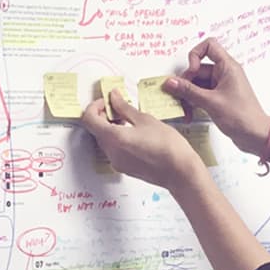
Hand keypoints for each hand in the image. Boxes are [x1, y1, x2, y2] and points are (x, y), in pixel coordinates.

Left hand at [81, 87, 201, 191]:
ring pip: (104, 140)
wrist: (180, 172)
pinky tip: (134, 133)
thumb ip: (124, 108)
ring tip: (129, 119)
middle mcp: (111, 152)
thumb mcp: (145, 120)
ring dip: (110, 127)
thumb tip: (113, 97)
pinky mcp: (124, 168)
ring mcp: (117, 162)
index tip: (107, 101)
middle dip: (103, 116)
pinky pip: (113, 150)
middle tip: (119, 107)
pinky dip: (117, 138)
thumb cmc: (167, 146)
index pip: (89, 119)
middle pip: (95, 130)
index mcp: (113, 138)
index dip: (95, 107)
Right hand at [162, 37, 269, 156]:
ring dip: (188, 96)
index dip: (195, 55)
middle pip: (198, 69)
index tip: (192, 72)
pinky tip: (189, 114)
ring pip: (197, 84)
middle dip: (186, 83)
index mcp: (227, 67)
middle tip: (179, 97)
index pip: (209, 46)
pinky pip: (201, 94)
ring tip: (184, 110)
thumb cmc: (241, 116)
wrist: (255, 135)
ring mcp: (221, 86)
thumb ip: (188, 91)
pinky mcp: (219, 98)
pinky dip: (194, 102)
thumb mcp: (211, 102)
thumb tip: (170, 82)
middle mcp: (224, 73)